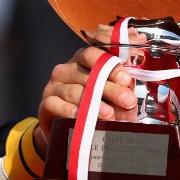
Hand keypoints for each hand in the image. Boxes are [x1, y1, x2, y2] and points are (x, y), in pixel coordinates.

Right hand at [35, 25, 145, 156]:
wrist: (68, 128)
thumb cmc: (94, 106)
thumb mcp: (111, 94)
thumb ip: (122, 86)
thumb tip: (134, 83)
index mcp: (84, 60)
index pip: (96, 52)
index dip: (112, 65)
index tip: (127, 79)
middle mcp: (68, 68)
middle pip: (90, 73)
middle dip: (111, 87)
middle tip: (127, 100)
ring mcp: (54, 85)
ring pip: (75, 90)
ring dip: (94, 103)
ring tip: (109, 114)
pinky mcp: (45, 103)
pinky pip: (55, 103)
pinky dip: (68, 110)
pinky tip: (80, 115)